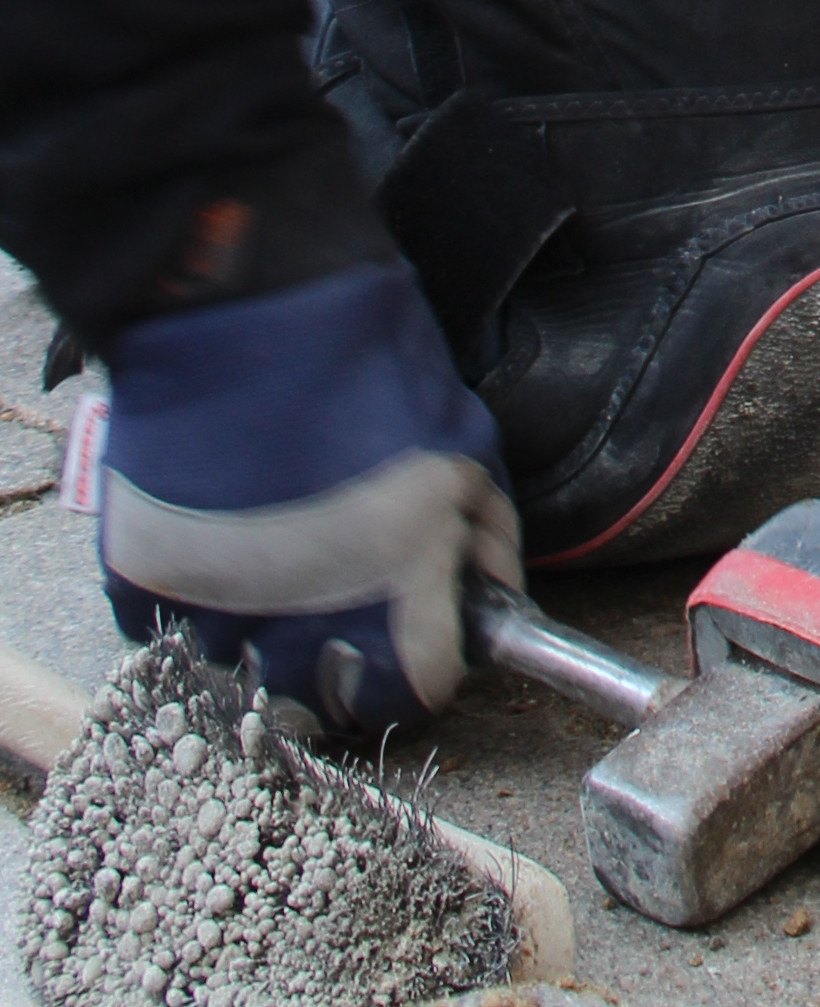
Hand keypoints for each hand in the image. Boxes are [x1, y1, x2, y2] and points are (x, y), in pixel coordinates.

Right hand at [98, 259, 519, 730]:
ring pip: (243, 674)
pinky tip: (224, 543)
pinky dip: (201, 603)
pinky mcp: (144, 580)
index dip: (424, 661)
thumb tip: (487, 608)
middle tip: (345, 595)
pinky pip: (175, 633)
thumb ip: (485, 546)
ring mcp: (213, 607)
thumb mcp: (468, 448)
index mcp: (397, 592)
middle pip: (323, 702)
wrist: (248, 304)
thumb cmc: (369, 366)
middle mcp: (300, 623)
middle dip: (346, 660)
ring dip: (266, 634)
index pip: (414, 695)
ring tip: (278, 557)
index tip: (416, 630)